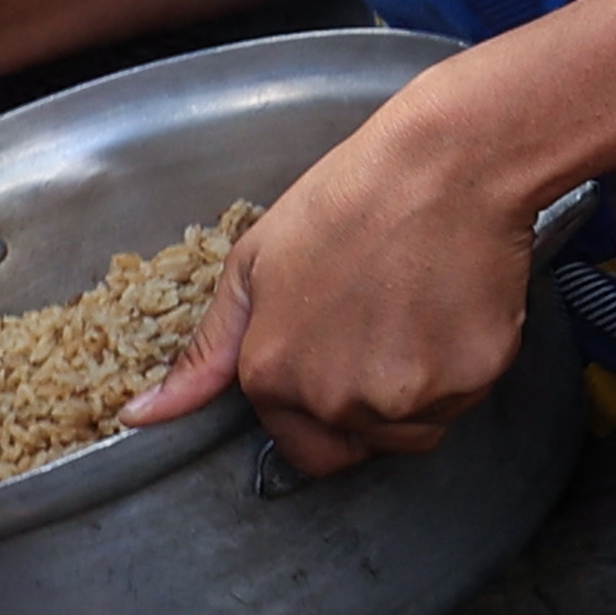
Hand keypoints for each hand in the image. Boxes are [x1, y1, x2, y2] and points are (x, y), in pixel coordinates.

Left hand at [133, 95, 536, 471]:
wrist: (447, 164)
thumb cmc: (354, 198)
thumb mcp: (254, 265)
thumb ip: (206, 353)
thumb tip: (144, 415)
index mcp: (275, 375)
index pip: (306, 450)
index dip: (324, 413)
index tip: (343, 365)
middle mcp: (337, 397)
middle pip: (365, 442)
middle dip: (374, 405)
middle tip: (386, 329)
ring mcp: (408, 392)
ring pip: (421, 425)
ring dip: (424, 389)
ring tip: (420, 313)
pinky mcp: (471, 376)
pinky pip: (471, 395)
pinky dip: (468, 363)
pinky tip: (455, 306)